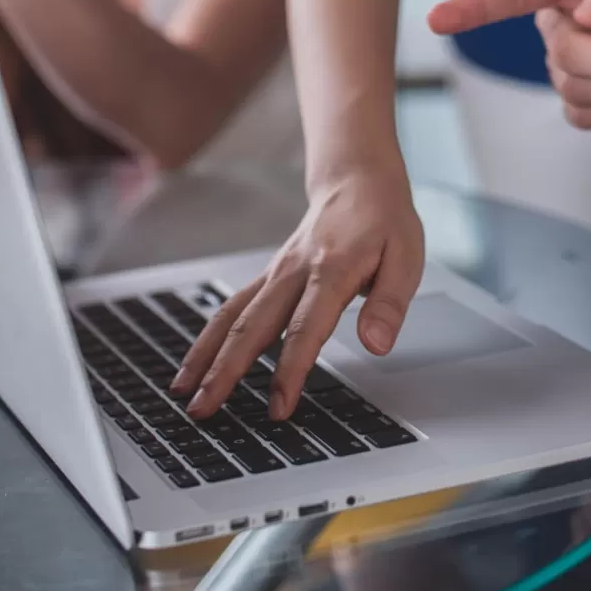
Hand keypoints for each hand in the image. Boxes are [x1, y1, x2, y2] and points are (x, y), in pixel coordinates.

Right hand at [172, 165, 424, 419]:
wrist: (357, 179)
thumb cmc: (384, 221)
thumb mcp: (407, 257)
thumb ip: (389, 304)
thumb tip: (377, 345)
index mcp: (332, 270)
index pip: (305, 328)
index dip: (290, 370)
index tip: (279, 407)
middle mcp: (294, 272)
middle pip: (252, 326)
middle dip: (225, 372)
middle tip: (204, 410)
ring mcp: (276, 273)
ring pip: (232, 317)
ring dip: (206, 356)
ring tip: (183, 393)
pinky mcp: (269, 276)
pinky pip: (232, 308)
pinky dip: (209, 337)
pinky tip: (196, 363)